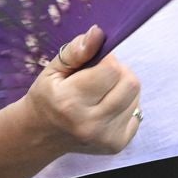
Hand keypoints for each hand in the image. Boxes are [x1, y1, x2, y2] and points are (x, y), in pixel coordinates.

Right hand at [24, 26, 141, 155]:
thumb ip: (76, 51)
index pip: (112, 69)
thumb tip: (98, 32)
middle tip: (100, 76)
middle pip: (130, 83)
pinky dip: (125, 105)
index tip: (95, 63)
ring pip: (136, 96)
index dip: (107, 60)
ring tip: (101, 93)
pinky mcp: (117, 145)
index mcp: (70, 102)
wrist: (41, 135)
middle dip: (119, 72)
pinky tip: (105, 108)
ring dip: (122, 88)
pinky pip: (137, 112)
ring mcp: (105, 137)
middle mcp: (90, 124)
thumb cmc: (47, 97)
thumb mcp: (53, 70)